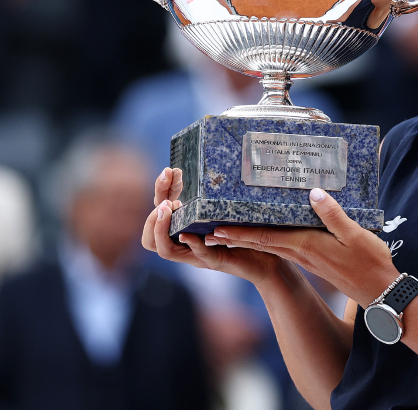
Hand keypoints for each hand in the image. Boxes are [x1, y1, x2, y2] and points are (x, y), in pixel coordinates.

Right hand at [141, 167, 282, 284]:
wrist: (268, 258)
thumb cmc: (246, 230)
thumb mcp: (227, 205)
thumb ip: (216, 189)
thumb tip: (215, 157)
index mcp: (185, 226)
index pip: (158, 211)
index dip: (159, 191)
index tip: (169, 171)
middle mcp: (185, 242)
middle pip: (150, 236)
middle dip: (151, 216)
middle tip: (165, 200)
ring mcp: (198, 254)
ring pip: (164, 249)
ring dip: (162, 229)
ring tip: (168, 210)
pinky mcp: (216, 261)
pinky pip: (198, 255)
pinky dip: (192, 244)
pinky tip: (188, 233)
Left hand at [205, 189, 398, 305]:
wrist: (380, 291)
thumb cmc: (369, 263)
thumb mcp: (354, 235)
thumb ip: (332, 214)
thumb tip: (313, 193)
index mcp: (306, 246)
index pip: (265, 237)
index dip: (239, 233)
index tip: (217, 228)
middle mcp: (301, 253)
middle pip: (262, 241)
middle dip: (236, 235)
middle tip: (212, 227)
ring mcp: (307, 259)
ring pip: (271, 245)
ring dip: (249, 238)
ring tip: (230, 230)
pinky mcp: (314, 261)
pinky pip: (284, 247)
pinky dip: (268, 240)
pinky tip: (268, 233)